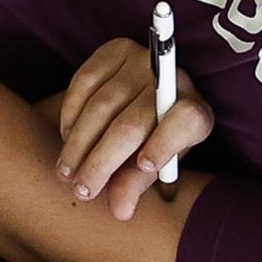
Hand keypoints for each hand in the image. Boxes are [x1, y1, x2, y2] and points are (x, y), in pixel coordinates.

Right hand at [57, 35, 214, 218]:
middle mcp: (173, 81)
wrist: (151, 92)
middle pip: (132, 125)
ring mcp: (143, 61)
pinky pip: (84, 83)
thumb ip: (137, 184)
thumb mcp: (156, 162)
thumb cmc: (156, 137)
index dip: (164, 145)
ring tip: (66, 173)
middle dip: (102, 163)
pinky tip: (65, 139)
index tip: (143, 168)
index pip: (185, 123)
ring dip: (78, 144)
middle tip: (82, 191)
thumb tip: (118, 211)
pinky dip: (71, 114)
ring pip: (102, 107)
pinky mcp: (115, 49)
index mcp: (196, 113)